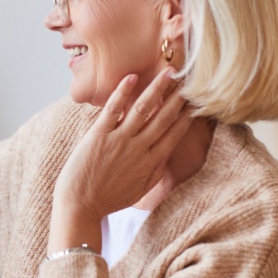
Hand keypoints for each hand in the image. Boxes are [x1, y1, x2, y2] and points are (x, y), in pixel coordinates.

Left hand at [51, 68, 193, 238]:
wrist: (80, 206)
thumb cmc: (109, 199)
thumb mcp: (141, 190)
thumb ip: (156, 171)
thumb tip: (168, 153)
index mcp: (151, 162)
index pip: (175, 133)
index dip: (188, 115)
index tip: (198, 100)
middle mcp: (138, 148)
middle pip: (164, 117)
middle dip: (178, 97)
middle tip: (189, 78)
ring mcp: (119, 141)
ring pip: (143, 109)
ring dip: (157, 89)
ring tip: (169, 72)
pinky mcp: (98, 136)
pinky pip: (112, 110)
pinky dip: (122, 93)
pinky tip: (132, 78)